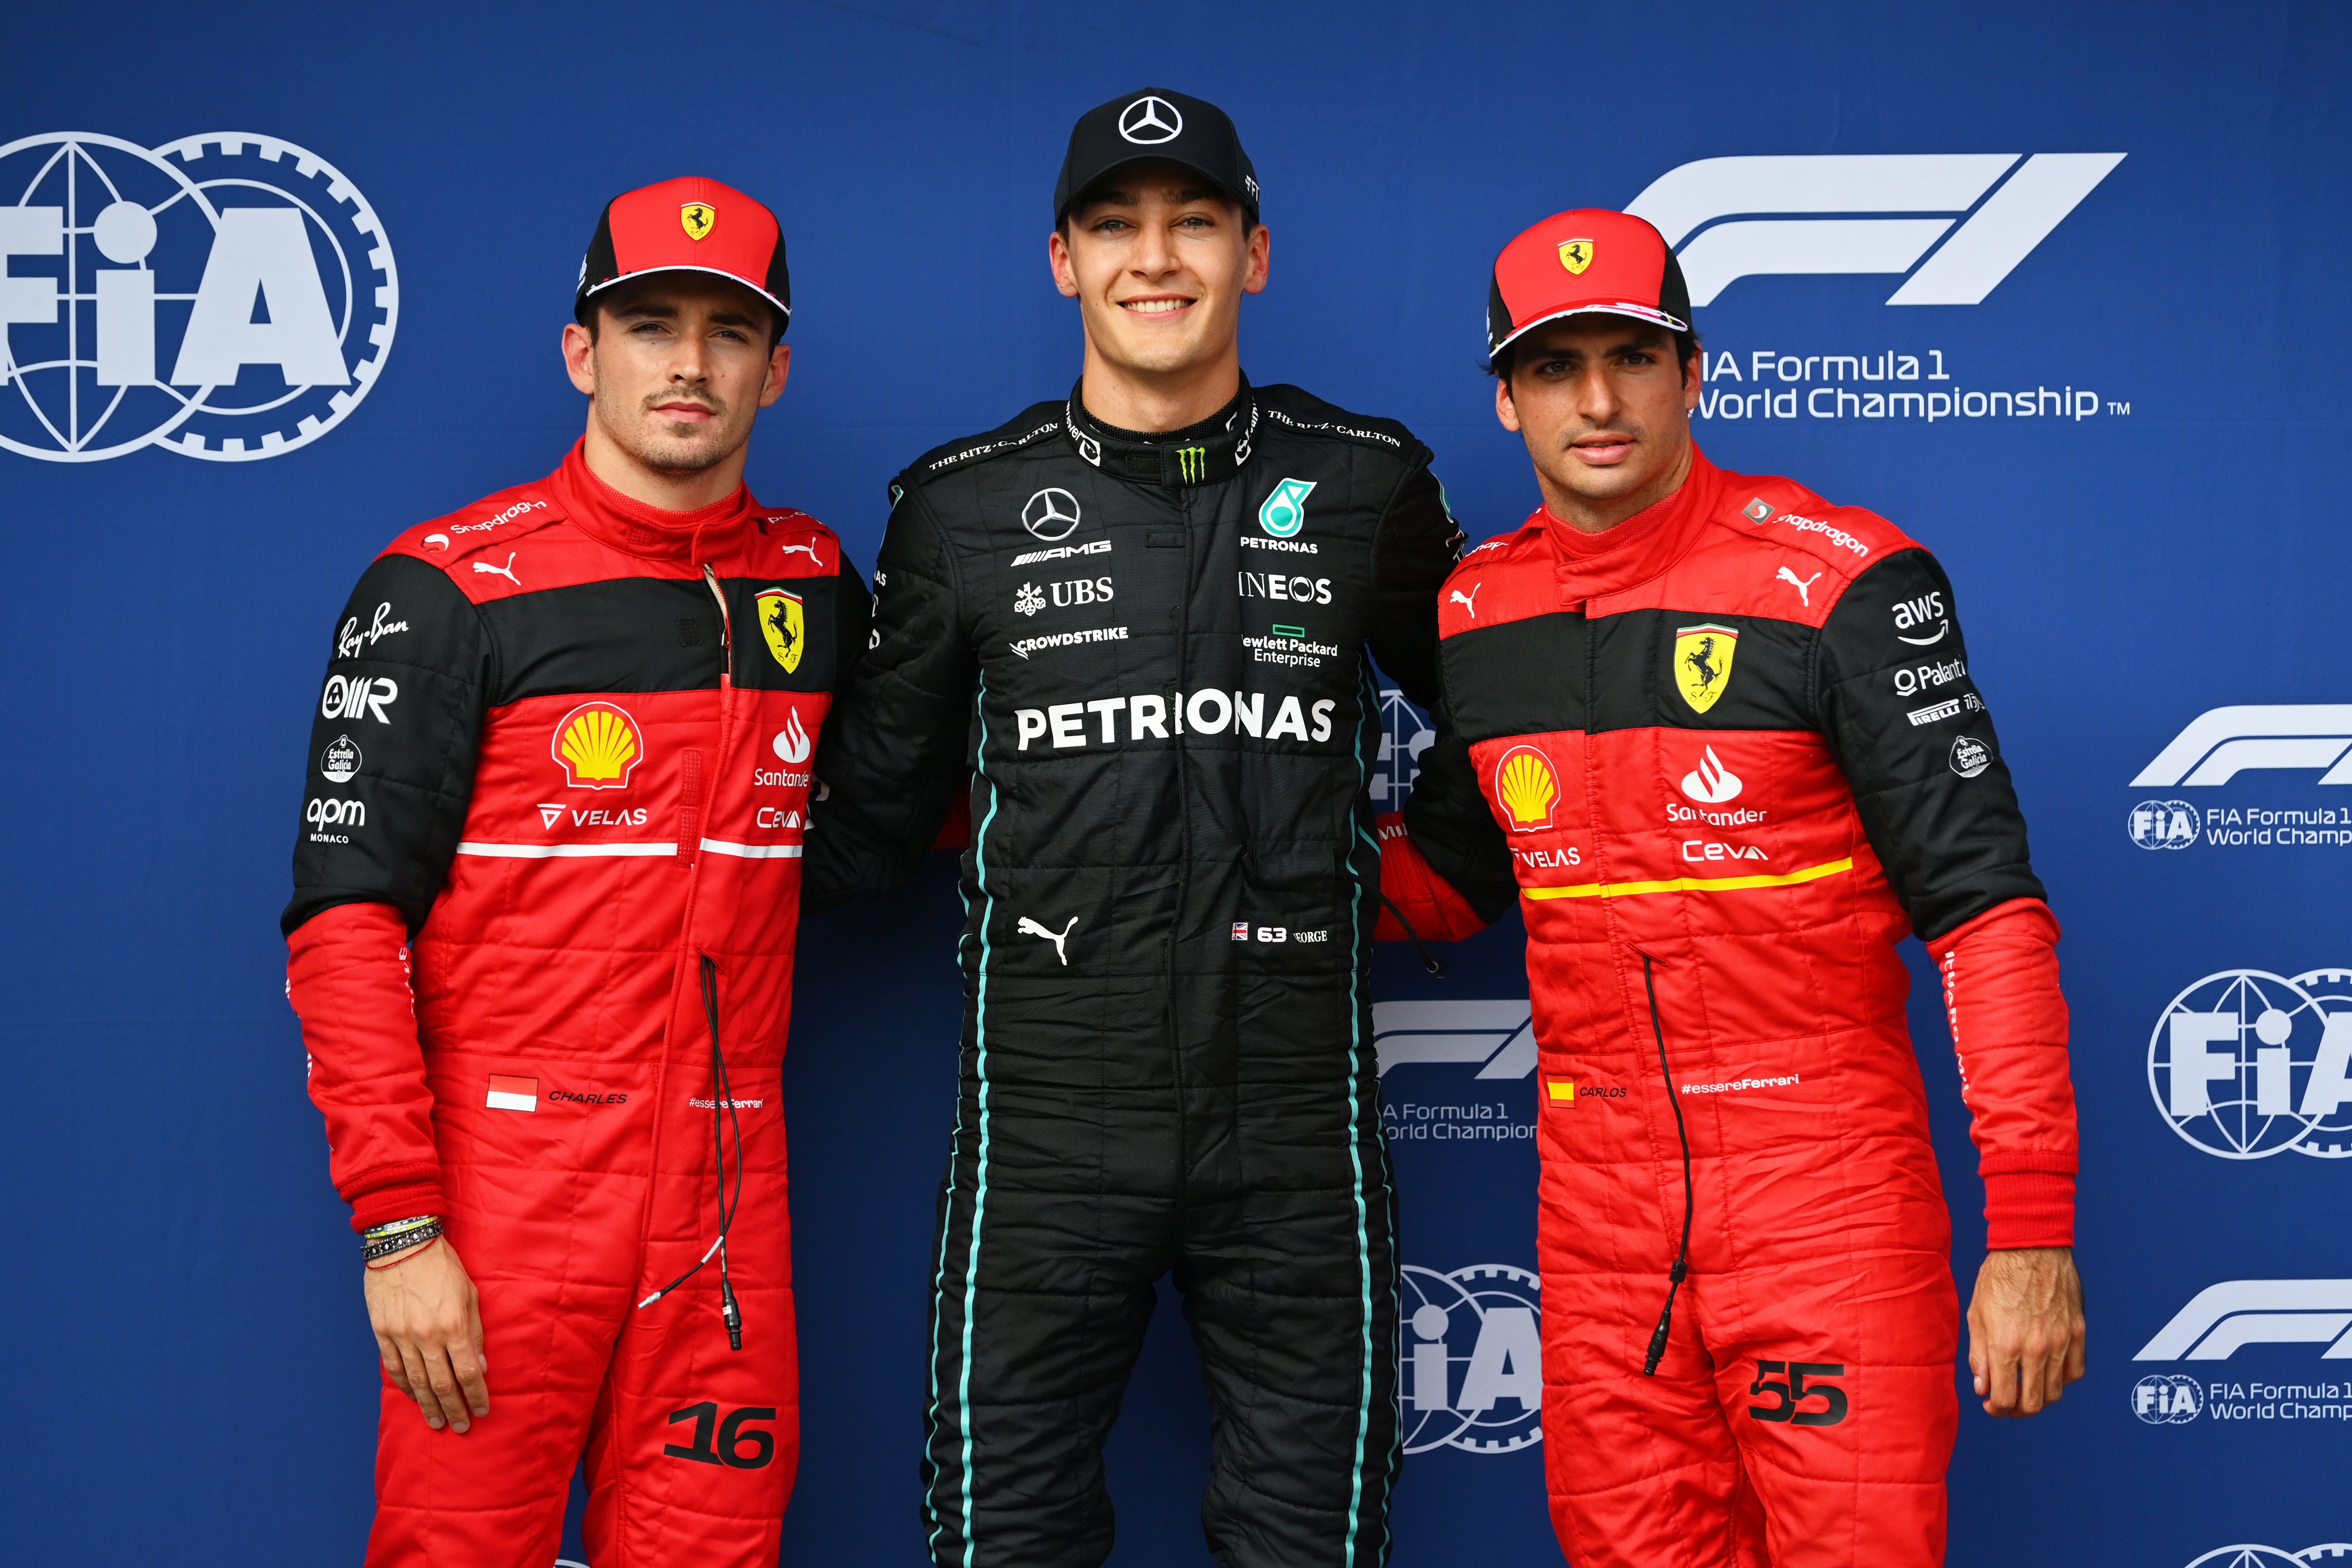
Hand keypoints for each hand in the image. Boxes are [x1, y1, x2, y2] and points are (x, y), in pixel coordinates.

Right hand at [363, 1236, 488, 1432]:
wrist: (403, 1244)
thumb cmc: (443, 1267)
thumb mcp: (470, 1294)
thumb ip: (475, 1333)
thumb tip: (481, 1367)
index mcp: (452, 1325)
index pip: (467, 1372)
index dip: (476, 1395)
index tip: (482, 1410)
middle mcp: (426, 1335)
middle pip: (441, 1384)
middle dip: (453, 1409)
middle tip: (461, 1427)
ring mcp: (400, 1335)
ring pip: (416, 1381)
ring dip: (428, 1405)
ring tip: (437, 1421)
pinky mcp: (382, 1332)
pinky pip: (393, 1368)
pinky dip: (404, 1386)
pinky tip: (414, 1398)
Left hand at [1967, 1245, 2084, 1416]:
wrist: (2031, 1247)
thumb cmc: (1999, 1277)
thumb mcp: (1976, 1315)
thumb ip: (1979, 1355)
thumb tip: (1983, 1387)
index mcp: (2006, 1345)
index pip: (2004, 1398)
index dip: (1996, 1409)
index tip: (1991, 1405)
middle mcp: (2037, 1348)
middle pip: (2033, 1403)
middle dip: (2017, 1410)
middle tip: (2007, 1404)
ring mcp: (2061, 1341)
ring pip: (2056, 1391)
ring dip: (2039, 1398)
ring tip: (2026, 1389)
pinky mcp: (2078, 1332)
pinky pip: (2076, 1371)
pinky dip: (2062, 1380)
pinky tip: (2048, 1374)